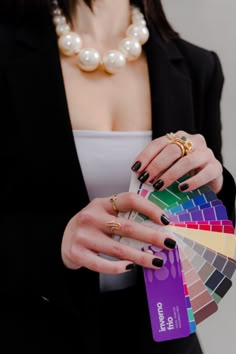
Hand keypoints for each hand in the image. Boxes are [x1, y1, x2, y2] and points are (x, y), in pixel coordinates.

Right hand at [61, 192, 175, 272]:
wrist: (64, 238)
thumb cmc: (92, 226)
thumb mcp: (104, 214)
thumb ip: (124, 217)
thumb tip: (157, 229)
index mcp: (102, 204)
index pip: (129, 199)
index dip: (149, 208)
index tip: (165, 220)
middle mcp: (91, 216)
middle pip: (127, 226)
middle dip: (152, 237)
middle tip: (169, 244)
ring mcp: (83, 235)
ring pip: (118, 248)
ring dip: (141, 257)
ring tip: (157, 262)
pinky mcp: (77, 252)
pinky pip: (101, 263)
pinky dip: (118, 267)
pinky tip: (130, 267)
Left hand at [131, 130, 222, 193]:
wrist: (209, 178)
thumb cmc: (184, 172)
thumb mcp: (170, 165)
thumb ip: (157, 167)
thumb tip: (140, 176)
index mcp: (178, 138)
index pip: (159, 143)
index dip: (146, 156)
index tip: (135, 169)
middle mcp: (193, 142)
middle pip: (172, 150)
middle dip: (156, 165)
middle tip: (146, 179)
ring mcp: (206, 153)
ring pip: (187, 161)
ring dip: (170, 175)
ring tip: (159, 186)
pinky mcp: (216, 167)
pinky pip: (205, 174)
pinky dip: (192, 182)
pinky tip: (182, 189)